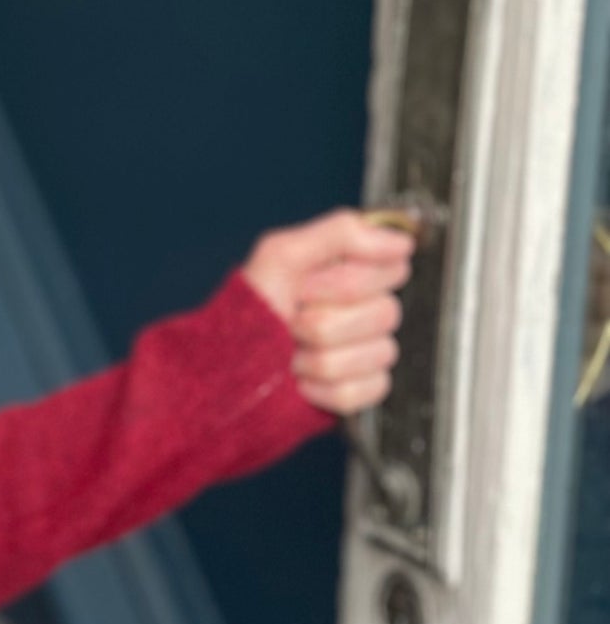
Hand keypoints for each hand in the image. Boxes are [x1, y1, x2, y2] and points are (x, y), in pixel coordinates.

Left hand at [241, 210, 414, 414]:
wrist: (223, 371)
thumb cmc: (246, 313)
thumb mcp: (282, 255)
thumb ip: (342, 234)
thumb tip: (401, 241)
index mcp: (350, 274)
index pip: (392, 269)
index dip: (347, 281)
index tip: (307, 286)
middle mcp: (362, 310)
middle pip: (385, 313)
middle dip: (324, 321)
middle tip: (292, 322)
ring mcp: (364, 351)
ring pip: (377, 353)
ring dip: (321, 357)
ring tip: (292, 354)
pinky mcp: (360, 390)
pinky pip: (369, 389)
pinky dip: (327, 389)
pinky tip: (303, 382)